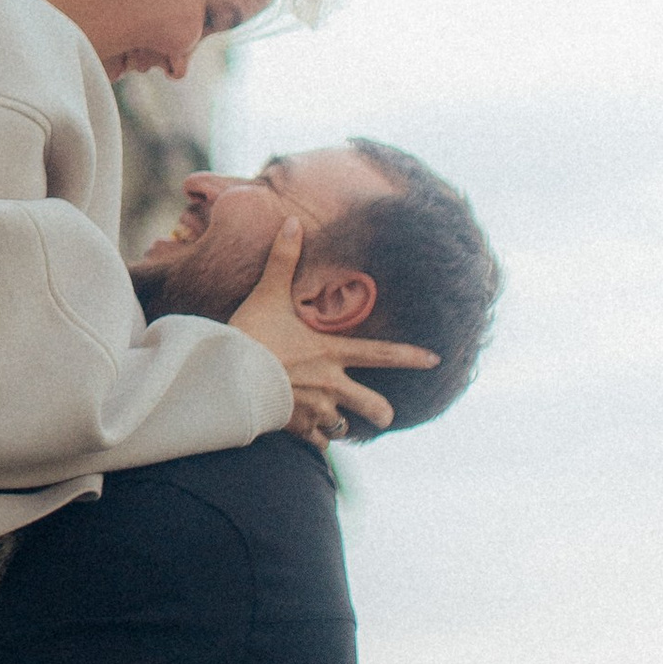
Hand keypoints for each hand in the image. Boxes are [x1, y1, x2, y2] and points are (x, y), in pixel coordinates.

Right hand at [227, 219, 436, 441]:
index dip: (411, 357)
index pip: (382, 354)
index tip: (435, 360)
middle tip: (384, 416)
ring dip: (342, 425)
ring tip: (335, 423)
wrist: (226, 377)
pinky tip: (309, 434)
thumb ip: (283, 259)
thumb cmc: (250, 334)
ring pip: (344, 427)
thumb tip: (292, 221)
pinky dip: (316, 439)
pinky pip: (317, 442)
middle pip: (375, 406)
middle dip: (382, 413)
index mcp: (332, 352)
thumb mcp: (268, 293)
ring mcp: (317, 409)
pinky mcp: (297, 428)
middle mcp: (332, 384)